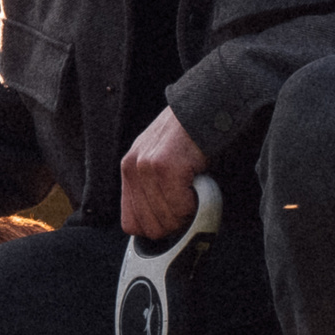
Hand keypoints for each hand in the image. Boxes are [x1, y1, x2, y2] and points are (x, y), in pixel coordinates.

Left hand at [119, 106, 207, 239]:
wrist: (205, 106)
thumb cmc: (188, 137)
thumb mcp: (160, 160)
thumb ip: (154, 188)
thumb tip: (162, 226)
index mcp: (129, 170)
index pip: (131, 224)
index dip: (156, 228)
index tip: (175, 220)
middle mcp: (132, 168)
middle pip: (150, 228)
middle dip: (175, 224)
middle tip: (191, 205)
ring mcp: (146, 167)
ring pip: (167, 220)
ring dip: (188, 214)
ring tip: (196, 190)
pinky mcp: (165, 166)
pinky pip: (181, 207)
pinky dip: (196, 205)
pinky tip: (201, 185)